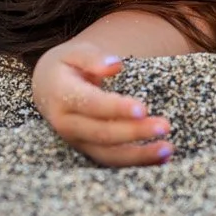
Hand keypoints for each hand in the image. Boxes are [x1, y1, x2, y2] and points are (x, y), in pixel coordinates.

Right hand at [32, 41, 172, 167]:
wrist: (48, 87)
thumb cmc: (67, 66)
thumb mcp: (75, 53)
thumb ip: (93, 58)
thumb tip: (115, 65)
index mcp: (62, 96)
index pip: (91, 105)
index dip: (116, 109)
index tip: (142, 109)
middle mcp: (67, 124)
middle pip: (102, 133)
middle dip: (134, 132)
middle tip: (164, 126)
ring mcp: (76, 141)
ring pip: (107, 154)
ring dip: (138, 155)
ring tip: (167, 149)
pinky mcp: (88, 149)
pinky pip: (112, 161)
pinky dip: (136, 162)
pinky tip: (161, 159)